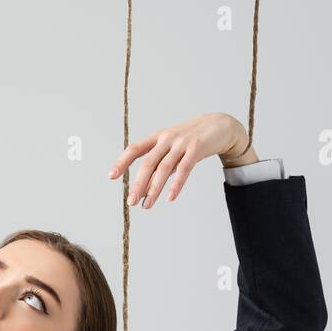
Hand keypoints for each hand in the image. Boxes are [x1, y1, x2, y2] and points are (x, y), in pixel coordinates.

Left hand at [108, 114, 255, 207]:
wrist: (220, 125)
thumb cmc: (191, 140)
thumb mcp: (173, 148)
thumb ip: (160, 164)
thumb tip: (145, 187)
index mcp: (157, 137)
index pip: (134, 149)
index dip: (122, 162)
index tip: (111, 176)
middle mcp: (167, 139)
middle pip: (148, 163)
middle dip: (138, 184)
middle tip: (131, 202)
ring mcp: (182, 143)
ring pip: (164, 168)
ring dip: (154, 189)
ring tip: (147, 205)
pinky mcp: (196, 149)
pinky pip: (184, 169)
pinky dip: (176, 184)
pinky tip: (170, 197)